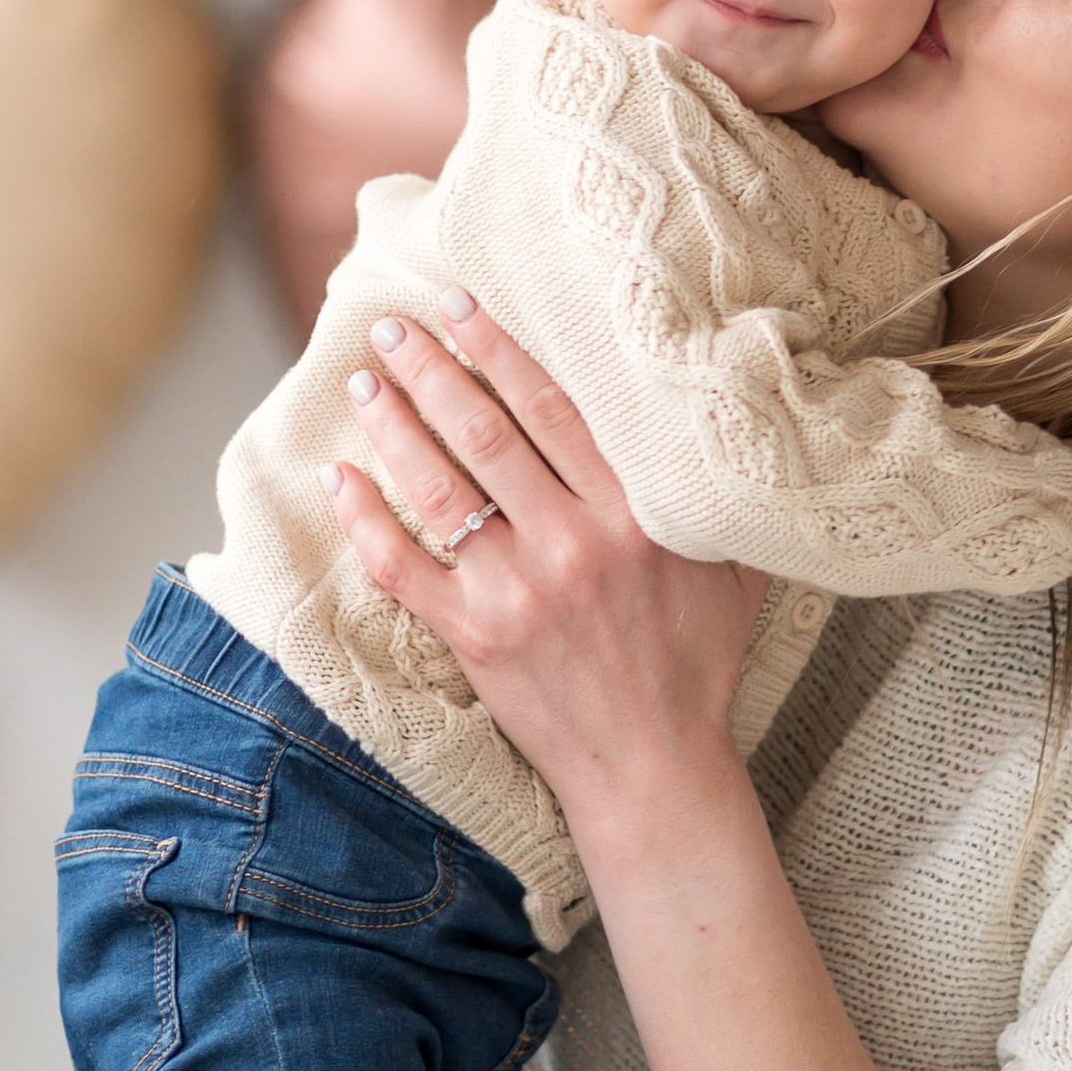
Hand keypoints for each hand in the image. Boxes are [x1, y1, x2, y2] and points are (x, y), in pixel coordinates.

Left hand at [326, 291, 769, 827]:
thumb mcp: (732, 570)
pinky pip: (401, 568)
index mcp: (634, 515)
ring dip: (393, 425)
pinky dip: (364, 519)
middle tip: (389, 327)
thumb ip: (713, 498)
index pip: (552, 408)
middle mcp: (572, 543)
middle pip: (484, 431)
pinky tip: (340, 478)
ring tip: (364, 383)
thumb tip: (718, 421)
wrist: (654, 768)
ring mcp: (516, 591)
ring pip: (438, 486)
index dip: (498, 348)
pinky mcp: (474, 637)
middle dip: (430, 368)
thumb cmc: (695, 664)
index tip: (458, 302)